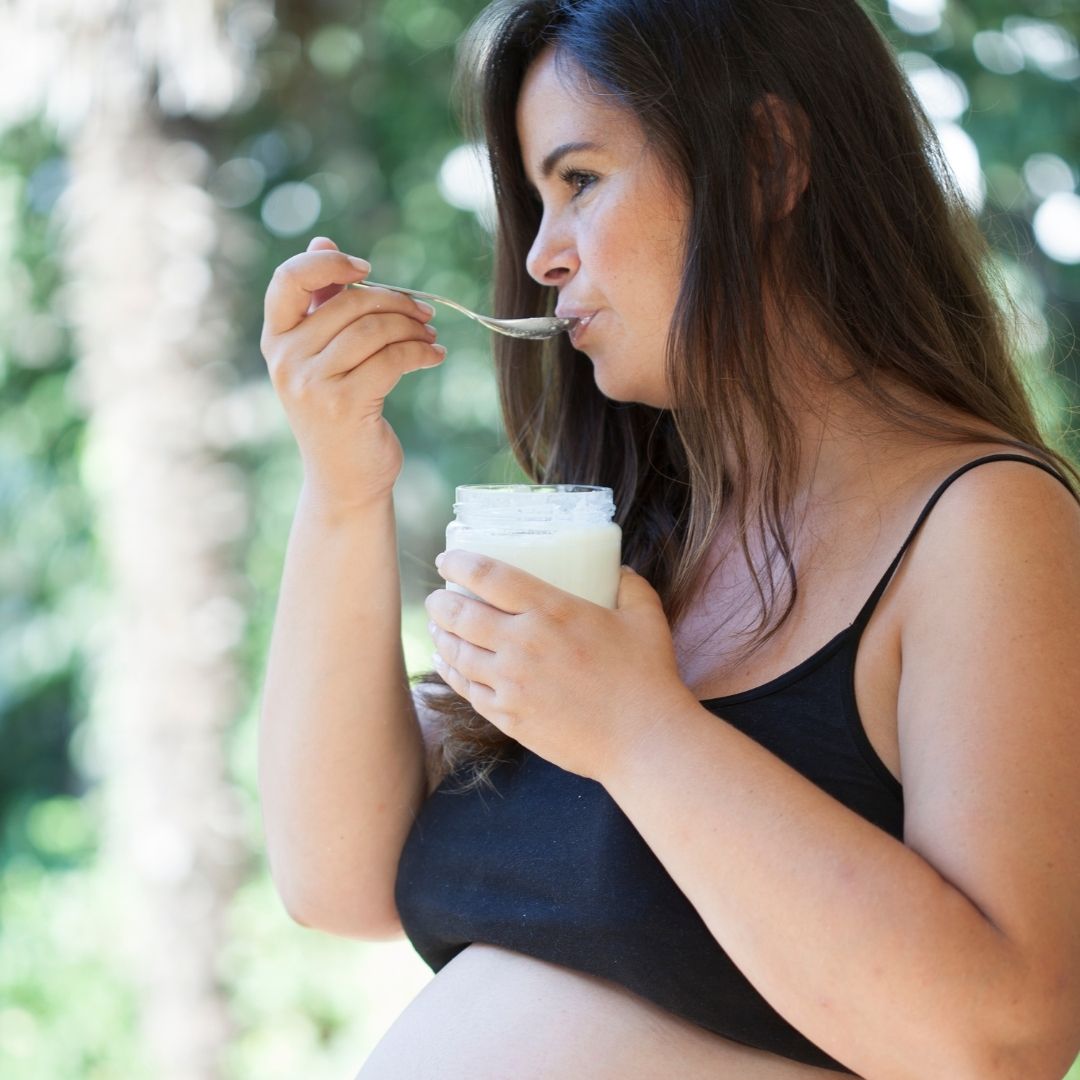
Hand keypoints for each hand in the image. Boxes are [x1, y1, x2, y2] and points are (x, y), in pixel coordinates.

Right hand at [260, 236, 445, 512]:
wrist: (344, 481)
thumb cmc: (338, 413)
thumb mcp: (322, 357)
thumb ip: (321, 303)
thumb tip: (323, 242)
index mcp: (276, 339)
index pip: (289, 280)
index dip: (328, 263)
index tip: (366, 268)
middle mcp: (285, 359)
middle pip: (349, 303)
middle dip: (396, 301)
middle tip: (425, 312)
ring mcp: (311, 384)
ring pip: (374, 329)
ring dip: (413, 327)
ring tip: (431, 335)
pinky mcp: (344, 405)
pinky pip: (393, 359)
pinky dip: (422, 352)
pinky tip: (435, 356)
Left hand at [424, 551, 695, 783]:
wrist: (642, 740)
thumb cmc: (647, 676)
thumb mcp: (645, 616)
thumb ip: (629, 586)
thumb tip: (620, 570)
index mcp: (551, 610)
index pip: (489, 577)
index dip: (459, 563)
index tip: (446, 560)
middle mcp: (522, 644)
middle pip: (461, 615)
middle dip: (439, 602)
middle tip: (436, 597)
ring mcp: (511, 684)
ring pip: (457, 653)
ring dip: (440, 636)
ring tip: (437, 627)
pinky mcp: (509, 717)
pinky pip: (468, 690)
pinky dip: (451, 673)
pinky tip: (446, 664)